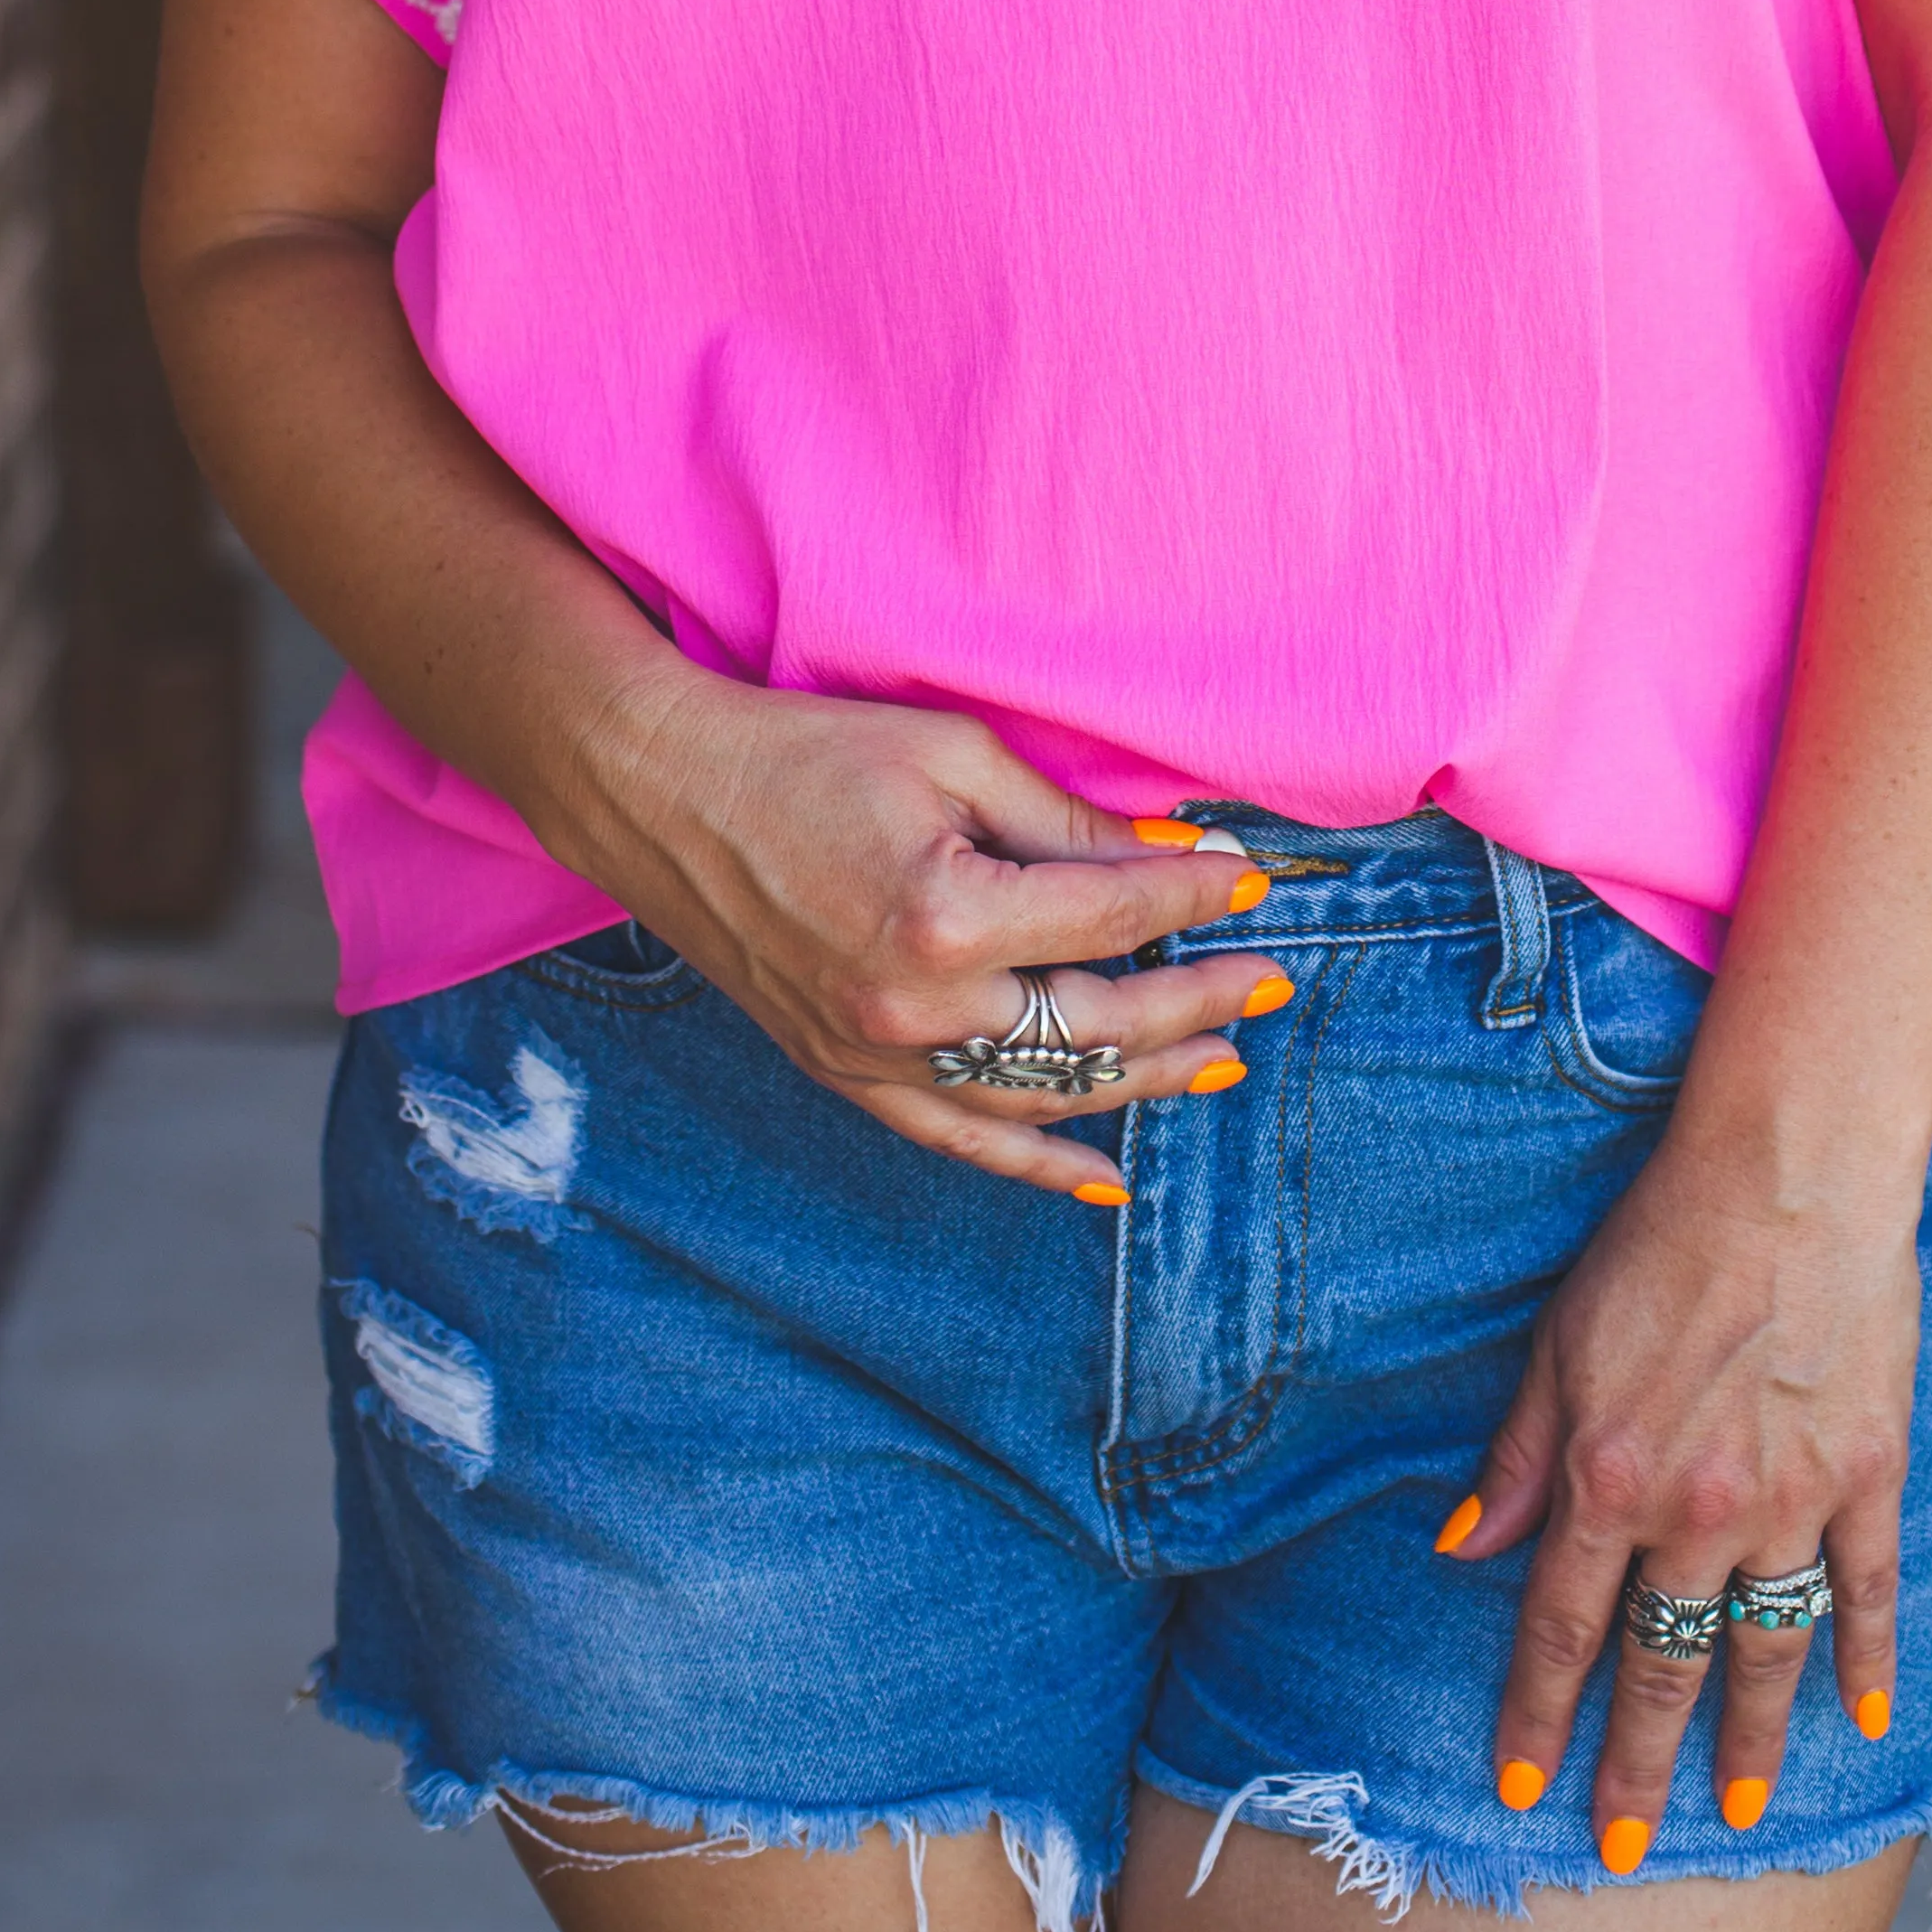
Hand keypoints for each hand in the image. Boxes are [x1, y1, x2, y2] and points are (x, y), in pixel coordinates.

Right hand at [540, 646, 1287, 1196]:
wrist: (662, 792)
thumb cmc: (805, 751)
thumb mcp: (952, 755)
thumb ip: (1067, 819)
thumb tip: (1177, 849)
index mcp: (947, 914)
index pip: (1110, 916)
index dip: (1193, 895)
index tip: (1253, 879)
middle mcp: (918, 1007)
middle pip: (1096, 1021)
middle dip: (1197, 999)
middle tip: (1269, 980)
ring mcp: (879, 1056)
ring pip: (1045, 1097)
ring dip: (1142, 1081)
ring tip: (1220, 1060)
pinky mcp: (847, 1074)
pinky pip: (961, 1141)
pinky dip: (1039, 1168)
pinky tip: (1106, 1180)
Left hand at [1438, 1109, 1919, 1865]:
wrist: (1786, 1174)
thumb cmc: (1660, 1240)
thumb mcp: (1560, 1340)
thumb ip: (1519, 1457)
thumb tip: (1467, 1548)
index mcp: (1610, 1477)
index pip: (1565, 1627)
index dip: (1540, 1713)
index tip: (1525, 1784)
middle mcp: (1698, 1512)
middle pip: (1662, 1666)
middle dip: (1635, 1764)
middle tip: (1623, 1847)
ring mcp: (1792, 1503)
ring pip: (1764, 1653)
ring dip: (1749, 1743)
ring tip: (1737, 1809)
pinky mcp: (1868, 1477)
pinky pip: (1865, 1594)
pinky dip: (1865, 1661)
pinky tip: (1862, 1718)